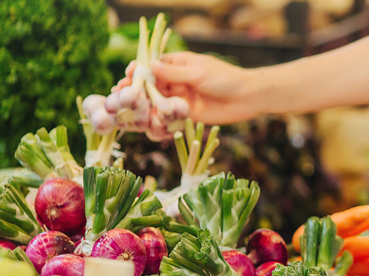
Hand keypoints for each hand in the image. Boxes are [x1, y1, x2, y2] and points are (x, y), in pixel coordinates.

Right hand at [113, 52, 265, 124]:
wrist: (247, 98)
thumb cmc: (225, 79)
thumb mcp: (198, 73)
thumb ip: (173, 73)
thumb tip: (149, 66)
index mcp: (180, 64)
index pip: (155, 65)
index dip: (140, 69)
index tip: (129, 73)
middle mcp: (177, 80)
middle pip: (152, 83)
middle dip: (136, 87)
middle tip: (120, 91)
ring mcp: (181, 96)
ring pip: (157, 99)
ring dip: (142, 102)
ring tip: (127, 106)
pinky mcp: (186, 113)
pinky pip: (167, 114)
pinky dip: (156, 116)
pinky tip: (144, 118)